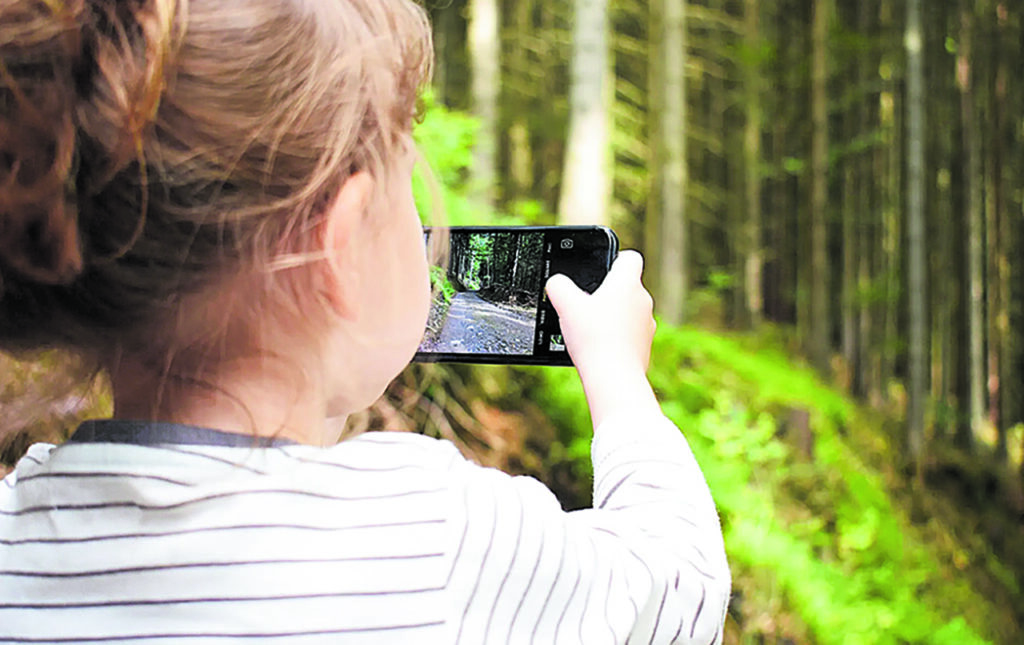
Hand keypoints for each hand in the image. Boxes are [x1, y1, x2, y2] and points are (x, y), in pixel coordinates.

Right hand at [545, 251, 658, 427]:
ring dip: (612, 317)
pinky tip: (598, 348)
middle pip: (626, 287)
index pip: (629, 258)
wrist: (613, 377)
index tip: (601, 270)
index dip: (614, 259)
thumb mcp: (565, 304)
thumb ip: (558, 285)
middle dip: (607, 294)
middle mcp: (643, 301)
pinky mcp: (644, 347)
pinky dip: (616, 338)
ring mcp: (647, 325)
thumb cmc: (593, 337)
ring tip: (590, 329)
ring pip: (628, 313)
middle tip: (585, 305)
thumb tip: (556, 283)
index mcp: (627, 283)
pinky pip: (629, 335)